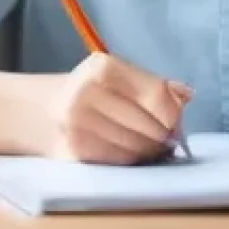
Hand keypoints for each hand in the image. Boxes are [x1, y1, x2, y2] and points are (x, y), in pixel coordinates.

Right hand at [38, 53, 192, 164]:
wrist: (40, 111)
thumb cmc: (91, 92)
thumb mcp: (117, 76)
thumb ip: (153, 84)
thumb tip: (187, 93)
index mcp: (103, 67)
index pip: (156, 95)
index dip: (173, 114)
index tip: (176, 122)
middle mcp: (87, 93)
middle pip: (149, 125)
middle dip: (164, 137)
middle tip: (168, 140)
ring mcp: (78, 124)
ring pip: (136, 147)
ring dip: (150, 152)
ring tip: (150, 147)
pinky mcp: (74, 151)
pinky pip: (119, 161)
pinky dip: (132, 160)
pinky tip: (132, 154)